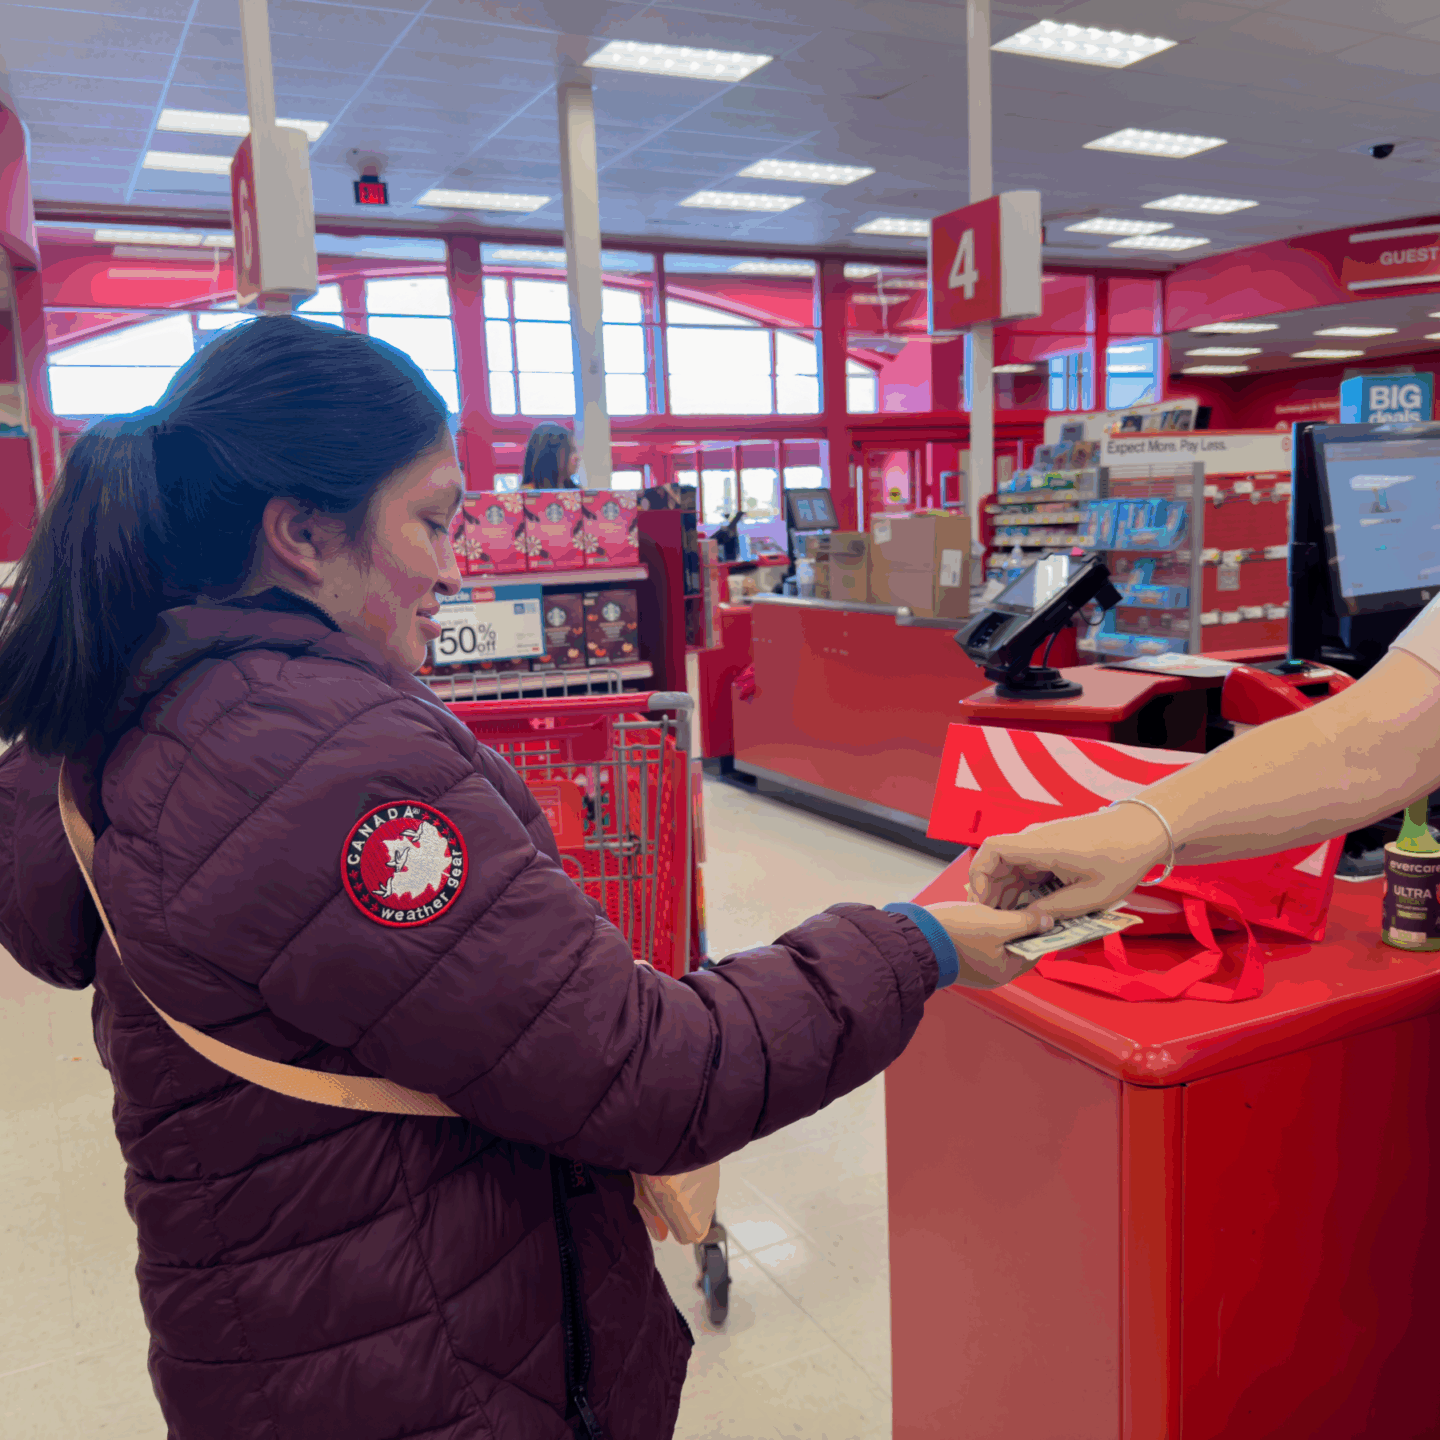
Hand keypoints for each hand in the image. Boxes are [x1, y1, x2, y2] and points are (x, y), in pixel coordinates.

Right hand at [923, 902, 1054, 987]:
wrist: (914, 936)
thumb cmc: (954, 933)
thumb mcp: (997, 923)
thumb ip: (1026, 922)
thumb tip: (1048, 921)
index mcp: (1004, 972)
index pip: (1035, 951)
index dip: (1040, 930)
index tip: (1044, 913)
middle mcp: (991, 974)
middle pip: (1016, 947)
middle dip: (1019, 925)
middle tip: (1022, 904)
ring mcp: (975, 966)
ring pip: (998, 942)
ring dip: (1001, 924)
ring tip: (1001, 904)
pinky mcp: (961, 956)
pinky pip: (982, 941)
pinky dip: (985, 927)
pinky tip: (982, 911)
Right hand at [966, 806, 1170, 921]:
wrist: (1144, 830)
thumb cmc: (1122, 859)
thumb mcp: (1091, 896)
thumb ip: (1055, 911)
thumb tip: (1028, 923)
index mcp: (1041, 846)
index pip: (992, 849)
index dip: (978, 874)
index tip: (980, 900)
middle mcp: (1035, 839)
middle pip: (997, 863)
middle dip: (992, 893)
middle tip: (996, 922)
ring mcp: (1042, 842)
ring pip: (1011, 867)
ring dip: (1008, 892)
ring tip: (1014, 921)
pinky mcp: (1051, 847)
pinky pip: (1027, 866)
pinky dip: (1023, 887)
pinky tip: (1032, 908)